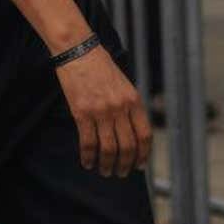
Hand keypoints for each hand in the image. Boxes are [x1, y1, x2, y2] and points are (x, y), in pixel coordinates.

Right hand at [54, 44, 152, 177]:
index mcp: (134, 100)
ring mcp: (101, 111)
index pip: (144, 135)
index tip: (140, 165)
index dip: (144, 154)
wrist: (79, 51)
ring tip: (105, 172)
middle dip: (126, 164)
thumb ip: (129, 105)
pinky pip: (88, 142)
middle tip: (121, 173)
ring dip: (107, 165)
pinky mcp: (82, 113)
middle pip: (128, 146)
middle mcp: (120, 108)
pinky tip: (87, 162)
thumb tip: (132, 131)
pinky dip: (88, 156)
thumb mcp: (124, 83)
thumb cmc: (101, 65)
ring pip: (108, 148)